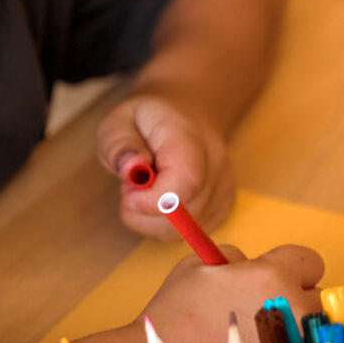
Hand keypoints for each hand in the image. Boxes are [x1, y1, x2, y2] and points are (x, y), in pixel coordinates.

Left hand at [96, 92, 233, 239]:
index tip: (127, 196)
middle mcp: (216, 163)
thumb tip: (132, 170)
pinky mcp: (224, 204)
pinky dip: (168, 225)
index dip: (153, 202)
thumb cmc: (146, 118)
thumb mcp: (118, 120)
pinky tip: (161, 199)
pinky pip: (192, 232)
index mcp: (188, 137)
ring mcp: (224, 185)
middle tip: (129, 186)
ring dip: (154, 219)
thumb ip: (120, 144)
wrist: (184, 110)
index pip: (185, 182)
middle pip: (186, 214)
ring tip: (146, 189)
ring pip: (187, 230)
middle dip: (144, 212)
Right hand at [139, 243, 323, 342]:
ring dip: (297, 336)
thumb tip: (249, 264)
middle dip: (297, 302)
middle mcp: (294, 310)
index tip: (275, 281)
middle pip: (319, 299)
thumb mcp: (194, 267)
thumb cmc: (172, 318)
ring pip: (317, 336)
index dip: (290, 269)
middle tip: (264, 316)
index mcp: (271, 276)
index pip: (309, 261)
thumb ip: (231, 259)